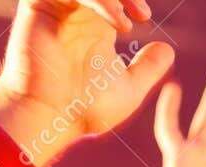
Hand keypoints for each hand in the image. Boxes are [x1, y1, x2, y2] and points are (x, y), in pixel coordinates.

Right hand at [0, 1, 173, 166]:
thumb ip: (149, 68)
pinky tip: (116, 24)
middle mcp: (76, 12)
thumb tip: (168, 49)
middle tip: (142, 13)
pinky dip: (99, 1)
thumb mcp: (130, 89)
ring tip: (126, 24)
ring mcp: (56, 6)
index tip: (145, 17)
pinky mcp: (38, 4)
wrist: (51, 116)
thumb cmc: (85, 109)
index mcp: (95, 25)